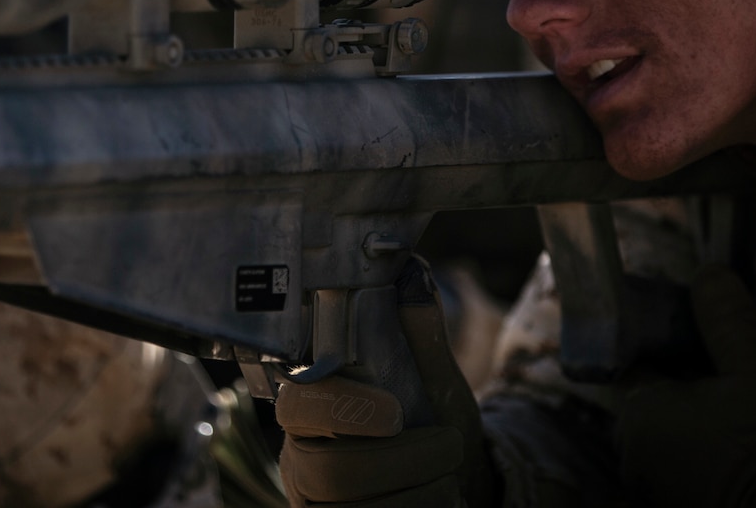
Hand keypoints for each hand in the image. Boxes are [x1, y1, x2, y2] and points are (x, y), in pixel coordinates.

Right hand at [275, 265, 498, 507]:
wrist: (458, 483)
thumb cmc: (435, 427)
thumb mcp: (435, 382)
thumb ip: (419, 334)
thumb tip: (409, 271)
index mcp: (313, 411)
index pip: (297, 405)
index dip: (341, 409)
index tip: (397, 413)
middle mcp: (303, 460)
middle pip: (329, 471)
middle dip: (401, 461)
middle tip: (446, 447)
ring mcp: (318, 502)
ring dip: (419, 495)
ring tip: (449, 477)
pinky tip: (438, 499)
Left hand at [616, 265, 755, 507]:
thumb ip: (727, 318)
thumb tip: (708, 271)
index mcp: (635, 414)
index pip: (635, 361)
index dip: (668, 342)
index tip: (703, 335)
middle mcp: (630, 452)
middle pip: (650, 396)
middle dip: (683, 379)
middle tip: (728, 369)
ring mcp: (649, 485)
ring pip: (666, 430)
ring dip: (693, 414)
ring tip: (737, 401)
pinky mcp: (673, 504)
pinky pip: (679, 461)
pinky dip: (700, 446)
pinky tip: (737, 438)